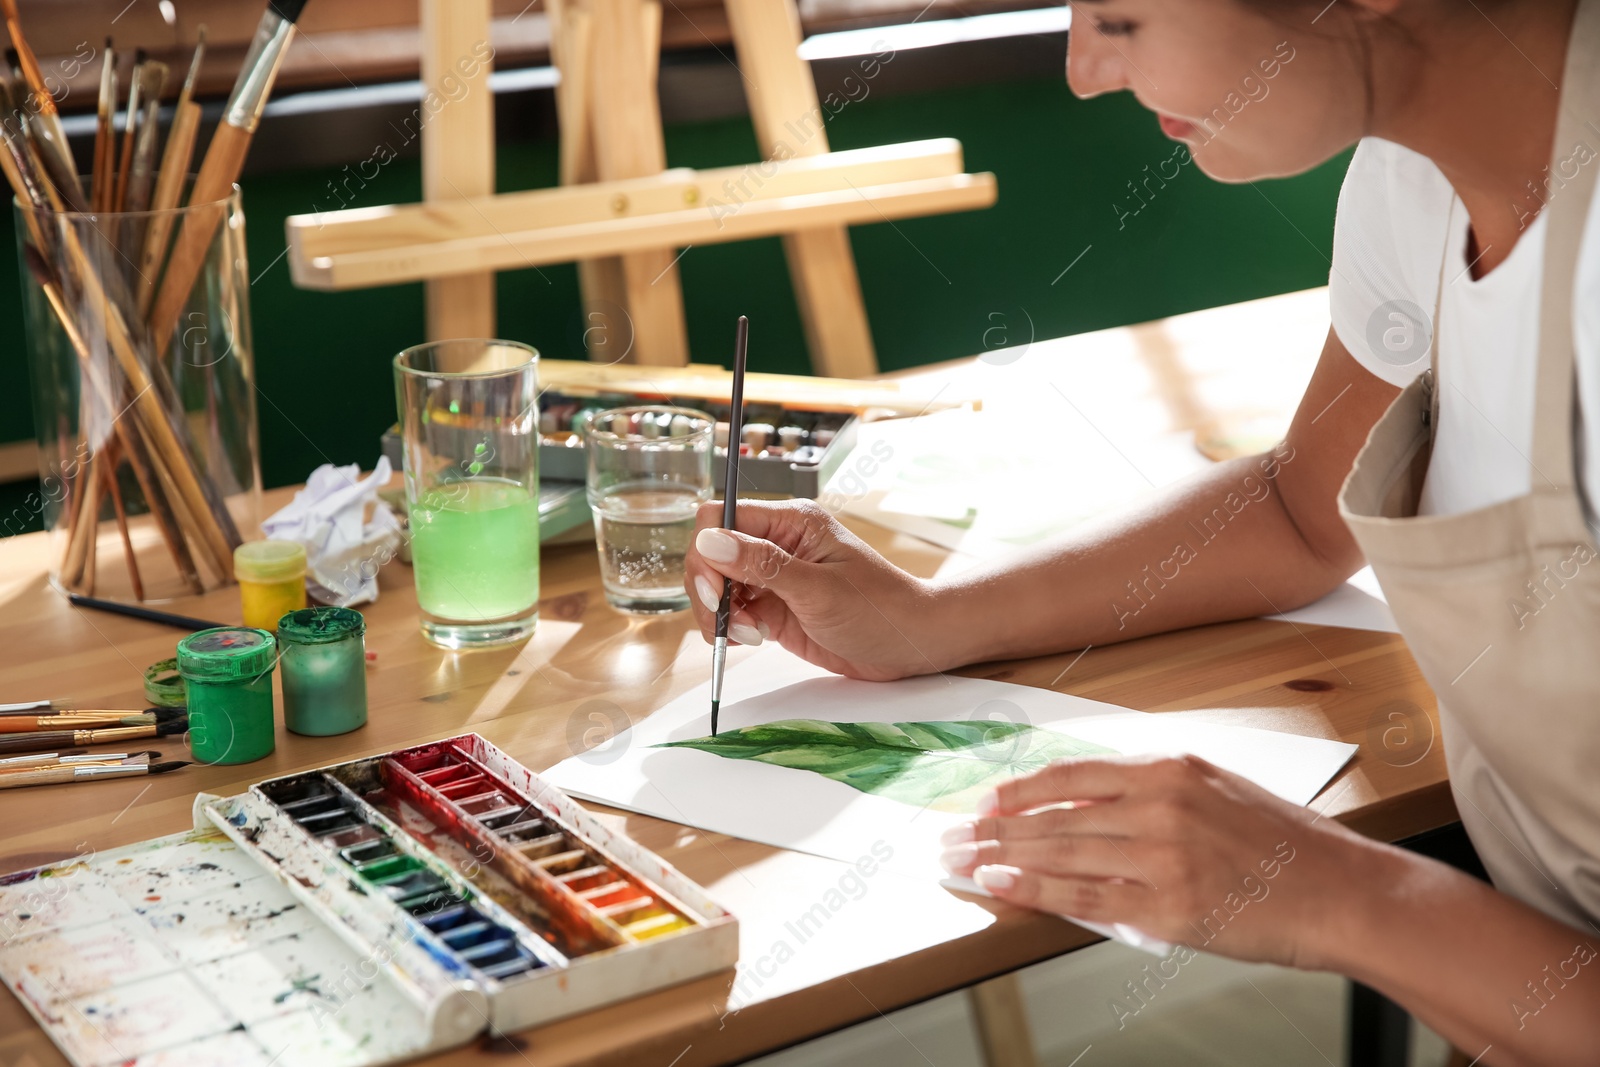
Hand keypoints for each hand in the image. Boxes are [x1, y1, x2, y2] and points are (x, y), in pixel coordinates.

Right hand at [683, 499, 947, 680]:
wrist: (911, 644)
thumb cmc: (880, 609)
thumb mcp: (819, 588)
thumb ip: (763, 565)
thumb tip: (709, 541)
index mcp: (790, 523)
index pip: (721, 518)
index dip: (707, 553)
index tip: (716, 591)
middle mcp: (777, 544)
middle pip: (711, 553)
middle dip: (708, 590)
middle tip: (729, 623)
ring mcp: (774, 578)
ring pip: (717, 585)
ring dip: (719, 613)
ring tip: (750, 634)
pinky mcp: (775, 608)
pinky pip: (733, 611)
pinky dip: (730, 628)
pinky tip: (752, 638)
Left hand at [939, 754, 1372, 967]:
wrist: (1344, 893)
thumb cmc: (1286, 845)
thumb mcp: (1217, 790)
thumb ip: (1153, 792)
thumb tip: (1086, 808)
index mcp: (1170, 768)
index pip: (1072, 775)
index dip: (1019, 791)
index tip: (984, 802)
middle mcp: (1160, 804)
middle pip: (1055, 815)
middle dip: (992, 828)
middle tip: (950, 836)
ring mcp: (1163, 856)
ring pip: (1060, 853)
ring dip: (1000, 859)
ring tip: (961, 863)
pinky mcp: (1169, 906)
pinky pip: (1086, 897)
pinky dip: (1035, 892)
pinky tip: (1001, 888)